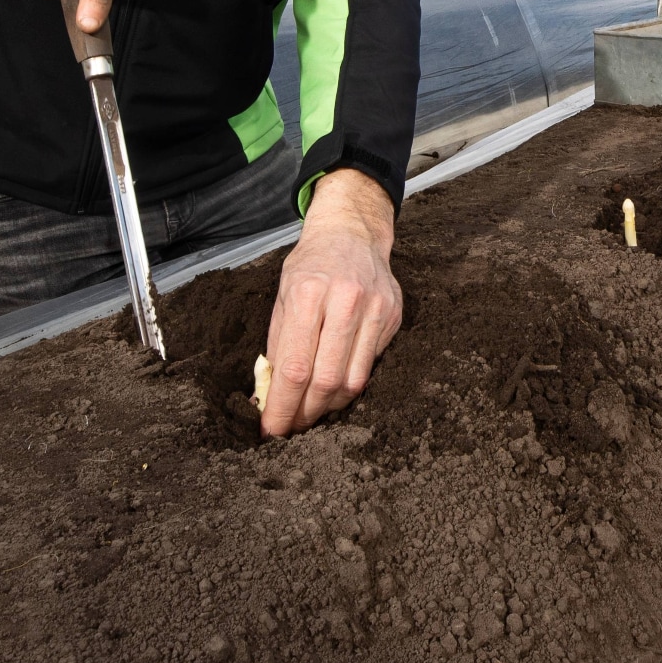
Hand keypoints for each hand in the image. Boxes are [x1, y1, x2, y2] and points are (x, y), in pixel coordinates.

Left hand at [261, 169, 402, 436]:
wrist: (351, 232)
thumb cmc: (311, 266)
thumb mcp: (283, 296)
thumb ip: (279, 345)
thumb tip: (269, 396)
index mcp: (308, 292)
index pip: (294, 367)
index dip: (282, 406)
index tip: (272, 429)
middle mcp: (345, 299)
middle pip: (326, 379)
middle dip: (305, 413)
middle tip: (292, 427)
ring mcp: (375, 307)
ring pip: (353, 379)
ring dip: (329, 405)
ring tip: (312, 410)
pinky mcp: (392, 315)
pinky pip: (370, 365)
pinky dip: (350, 383)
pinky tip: (335, 385)